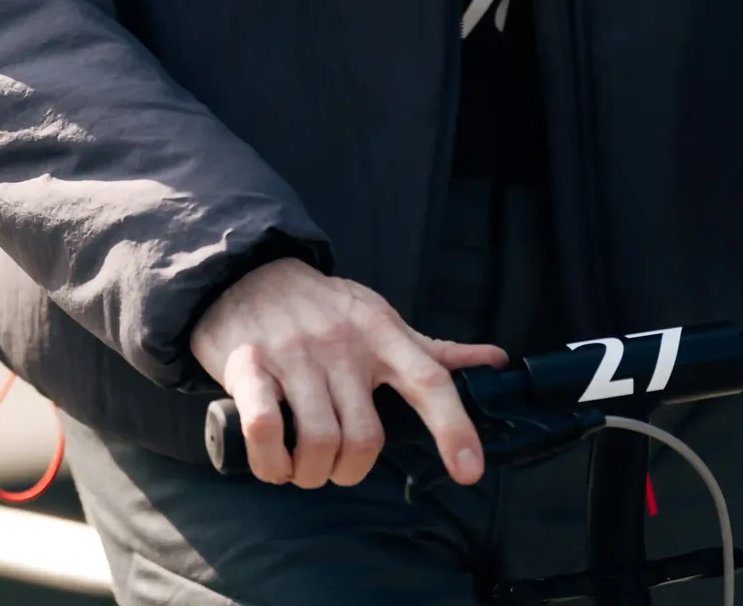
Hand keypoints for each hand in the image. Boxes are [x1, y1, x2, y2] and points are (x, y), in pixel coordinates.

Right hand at [188, 258, 506, 489]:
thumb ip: (432, 350)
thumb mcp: (380, 318)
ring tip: (300, 466)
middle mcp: (342, 342)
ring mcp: (294, 352)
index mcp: (382, 332)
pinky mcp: (247, 363)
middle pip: (366, 437)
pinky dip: (271, 462)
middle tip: (334, 465)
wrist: (247, 271)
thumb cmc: (324, 308)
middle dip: (350, 469)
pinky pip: (265, 430)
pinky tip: (273, 462)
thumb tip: (495, 359)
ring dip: (310, 473)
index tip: (469, 472)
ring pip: (319, 443)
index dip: (454, 428)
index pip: (429, 381)